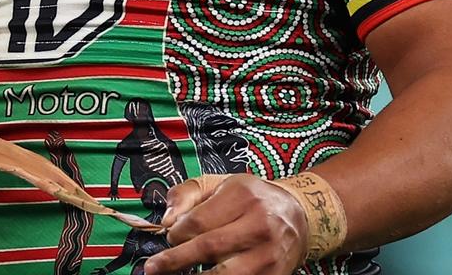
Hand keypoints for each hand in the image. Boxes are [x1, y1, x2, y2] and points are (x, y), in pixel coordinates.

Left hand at [144, 174, 308, 274]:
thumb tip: (167, 219)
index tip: (169, 236)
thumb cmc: (251, 199)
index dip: (176, 233)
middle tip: (153, 267)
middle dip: (176, 260)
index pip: (198, 221)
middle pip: (208, 248)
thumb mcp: (221, 184)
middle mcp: (258, 223)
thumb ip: (188, 194)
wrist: (298, 216)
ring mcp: (268, 254)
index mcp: (242, 195)